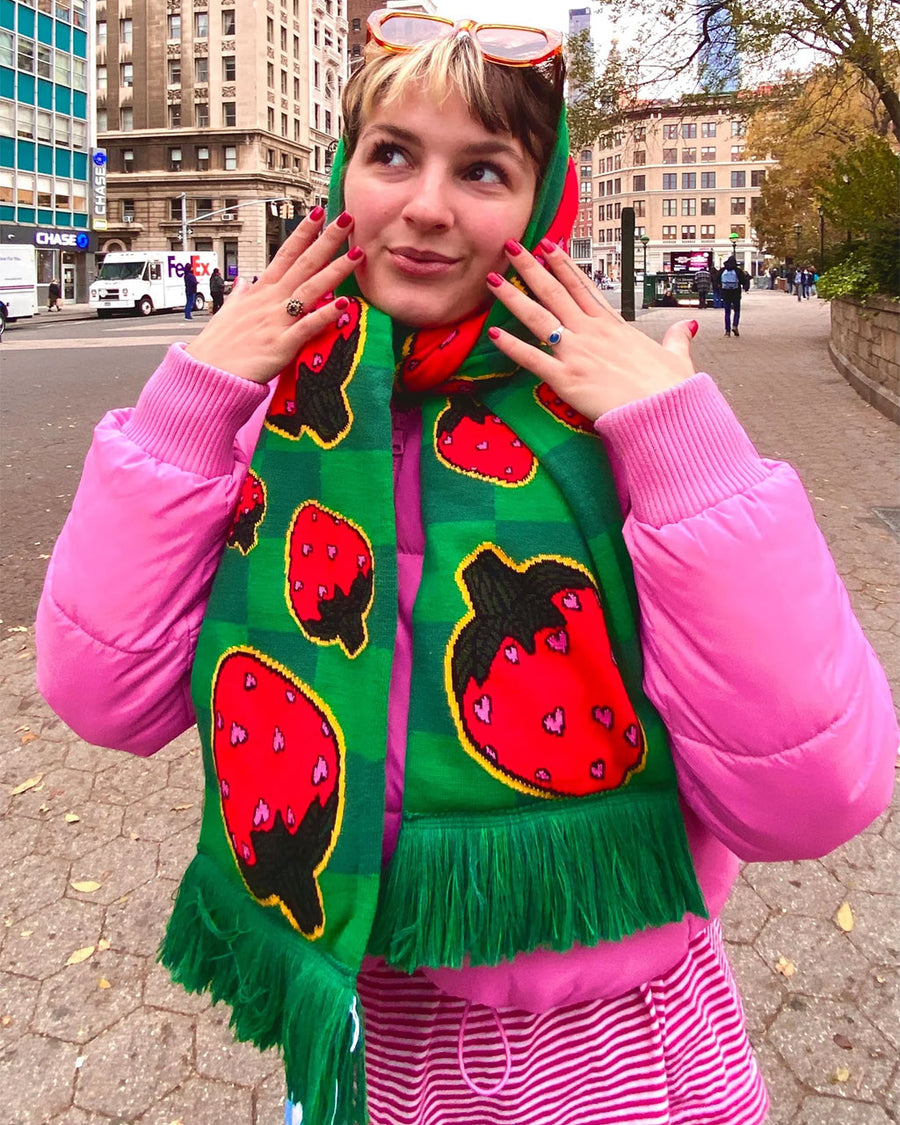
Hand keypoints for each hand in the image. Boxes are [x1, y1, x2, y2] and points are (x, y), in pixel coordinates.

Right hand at [184, 209, 363, 383]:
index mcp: (260, 291)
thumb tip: (244, 280)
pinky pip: (307, 327)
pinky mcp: (282, 345)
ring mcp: (277, 321)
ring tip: (357, 255)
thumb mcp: (227, 313)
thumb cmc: (218, 347)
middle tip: (348, 219)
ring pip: (310, 290)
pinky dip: (325, 315)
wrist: (208, 375)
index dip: (303, 233)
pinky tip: (344, 304)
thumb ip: (240, 295)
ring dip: (335, 271)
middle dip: (326, 241)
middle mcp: (271, 301)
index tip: (319, 213)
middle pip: (303, 264)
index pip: (285, 254)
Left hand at [486, 239, 696, 419]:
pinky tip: (491, 334)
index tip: (547, 245)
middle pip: (554, 292)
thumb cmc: (671, 389)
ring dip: (513, 297)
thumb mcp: (676, 357)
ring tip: (492, 278)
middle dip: (530, 267)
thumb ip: (677, 339)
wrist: (664, 412)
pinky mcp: (566, 379)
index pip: (583, 287)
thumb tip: (687, 327)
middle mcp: (591, 332)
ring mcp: (577, 353)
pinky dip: (511, 347)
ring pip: (538, 318)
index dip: (563, 265)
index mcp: (614, 325)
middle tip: (510, 245)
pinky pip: (532, 360)